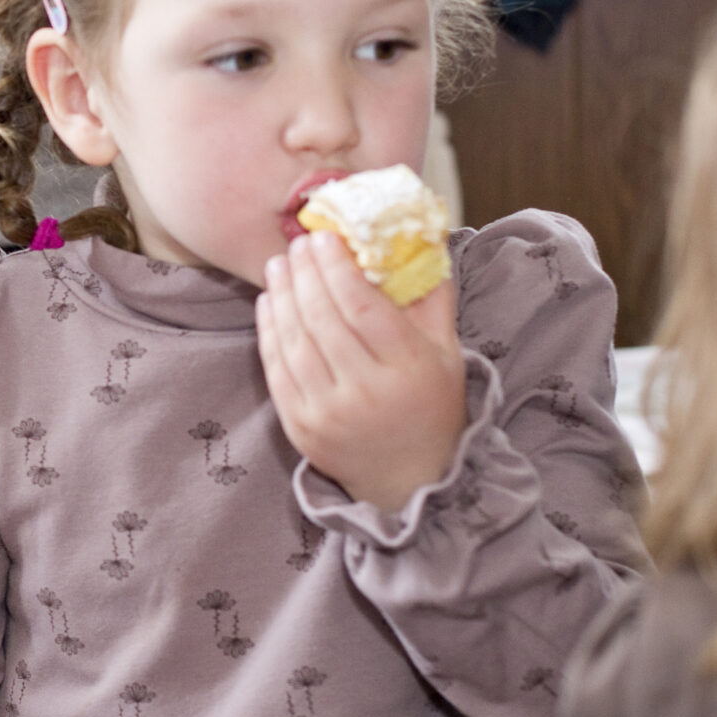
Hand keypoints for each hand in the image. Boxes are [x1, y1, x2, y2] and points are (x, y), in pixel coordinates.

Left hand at [256, 233, 468, 511]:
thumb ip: (432, 299)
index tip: (324, 237)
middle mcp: (366, 393)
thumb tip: (421, 240)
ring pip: (295, 342)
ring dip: (282, 297)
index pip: (363, 308)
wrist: (409, 479)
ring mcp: (328, 413)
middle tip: (298, 244)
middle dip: (306, 274)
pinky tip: (268, 303)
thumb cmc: (431, 406)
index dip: (338, 269)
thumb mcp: (447, 354)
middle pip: (324, 320)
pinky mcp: (301, 428)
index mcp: (408, 369)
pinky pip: (277, 370)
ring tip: (279, 265)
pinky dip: (269, 332)